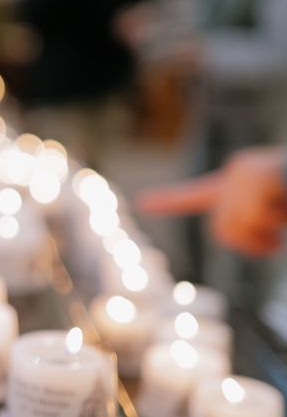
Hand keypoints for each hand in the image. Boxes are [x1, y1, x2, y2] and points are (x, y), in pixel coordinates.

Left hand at [137, 146, 286, 255]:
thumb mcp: (275, 210)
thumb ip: (255, 223)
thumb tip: (241, 236)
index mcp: (240, 180)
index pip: (199, 194)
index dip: (171, 200)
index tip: (142, 202)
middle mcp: (238, 172)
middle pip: (222, 230)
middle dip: (251, 244)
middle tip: (278, 239)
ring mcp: (248, 172)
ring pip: (238, 229)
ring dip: (267, 237)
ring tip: (285, 213)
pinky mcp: (261, 175)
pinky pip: (256, 220)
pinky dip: (275, 227)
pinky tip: (285, 205)